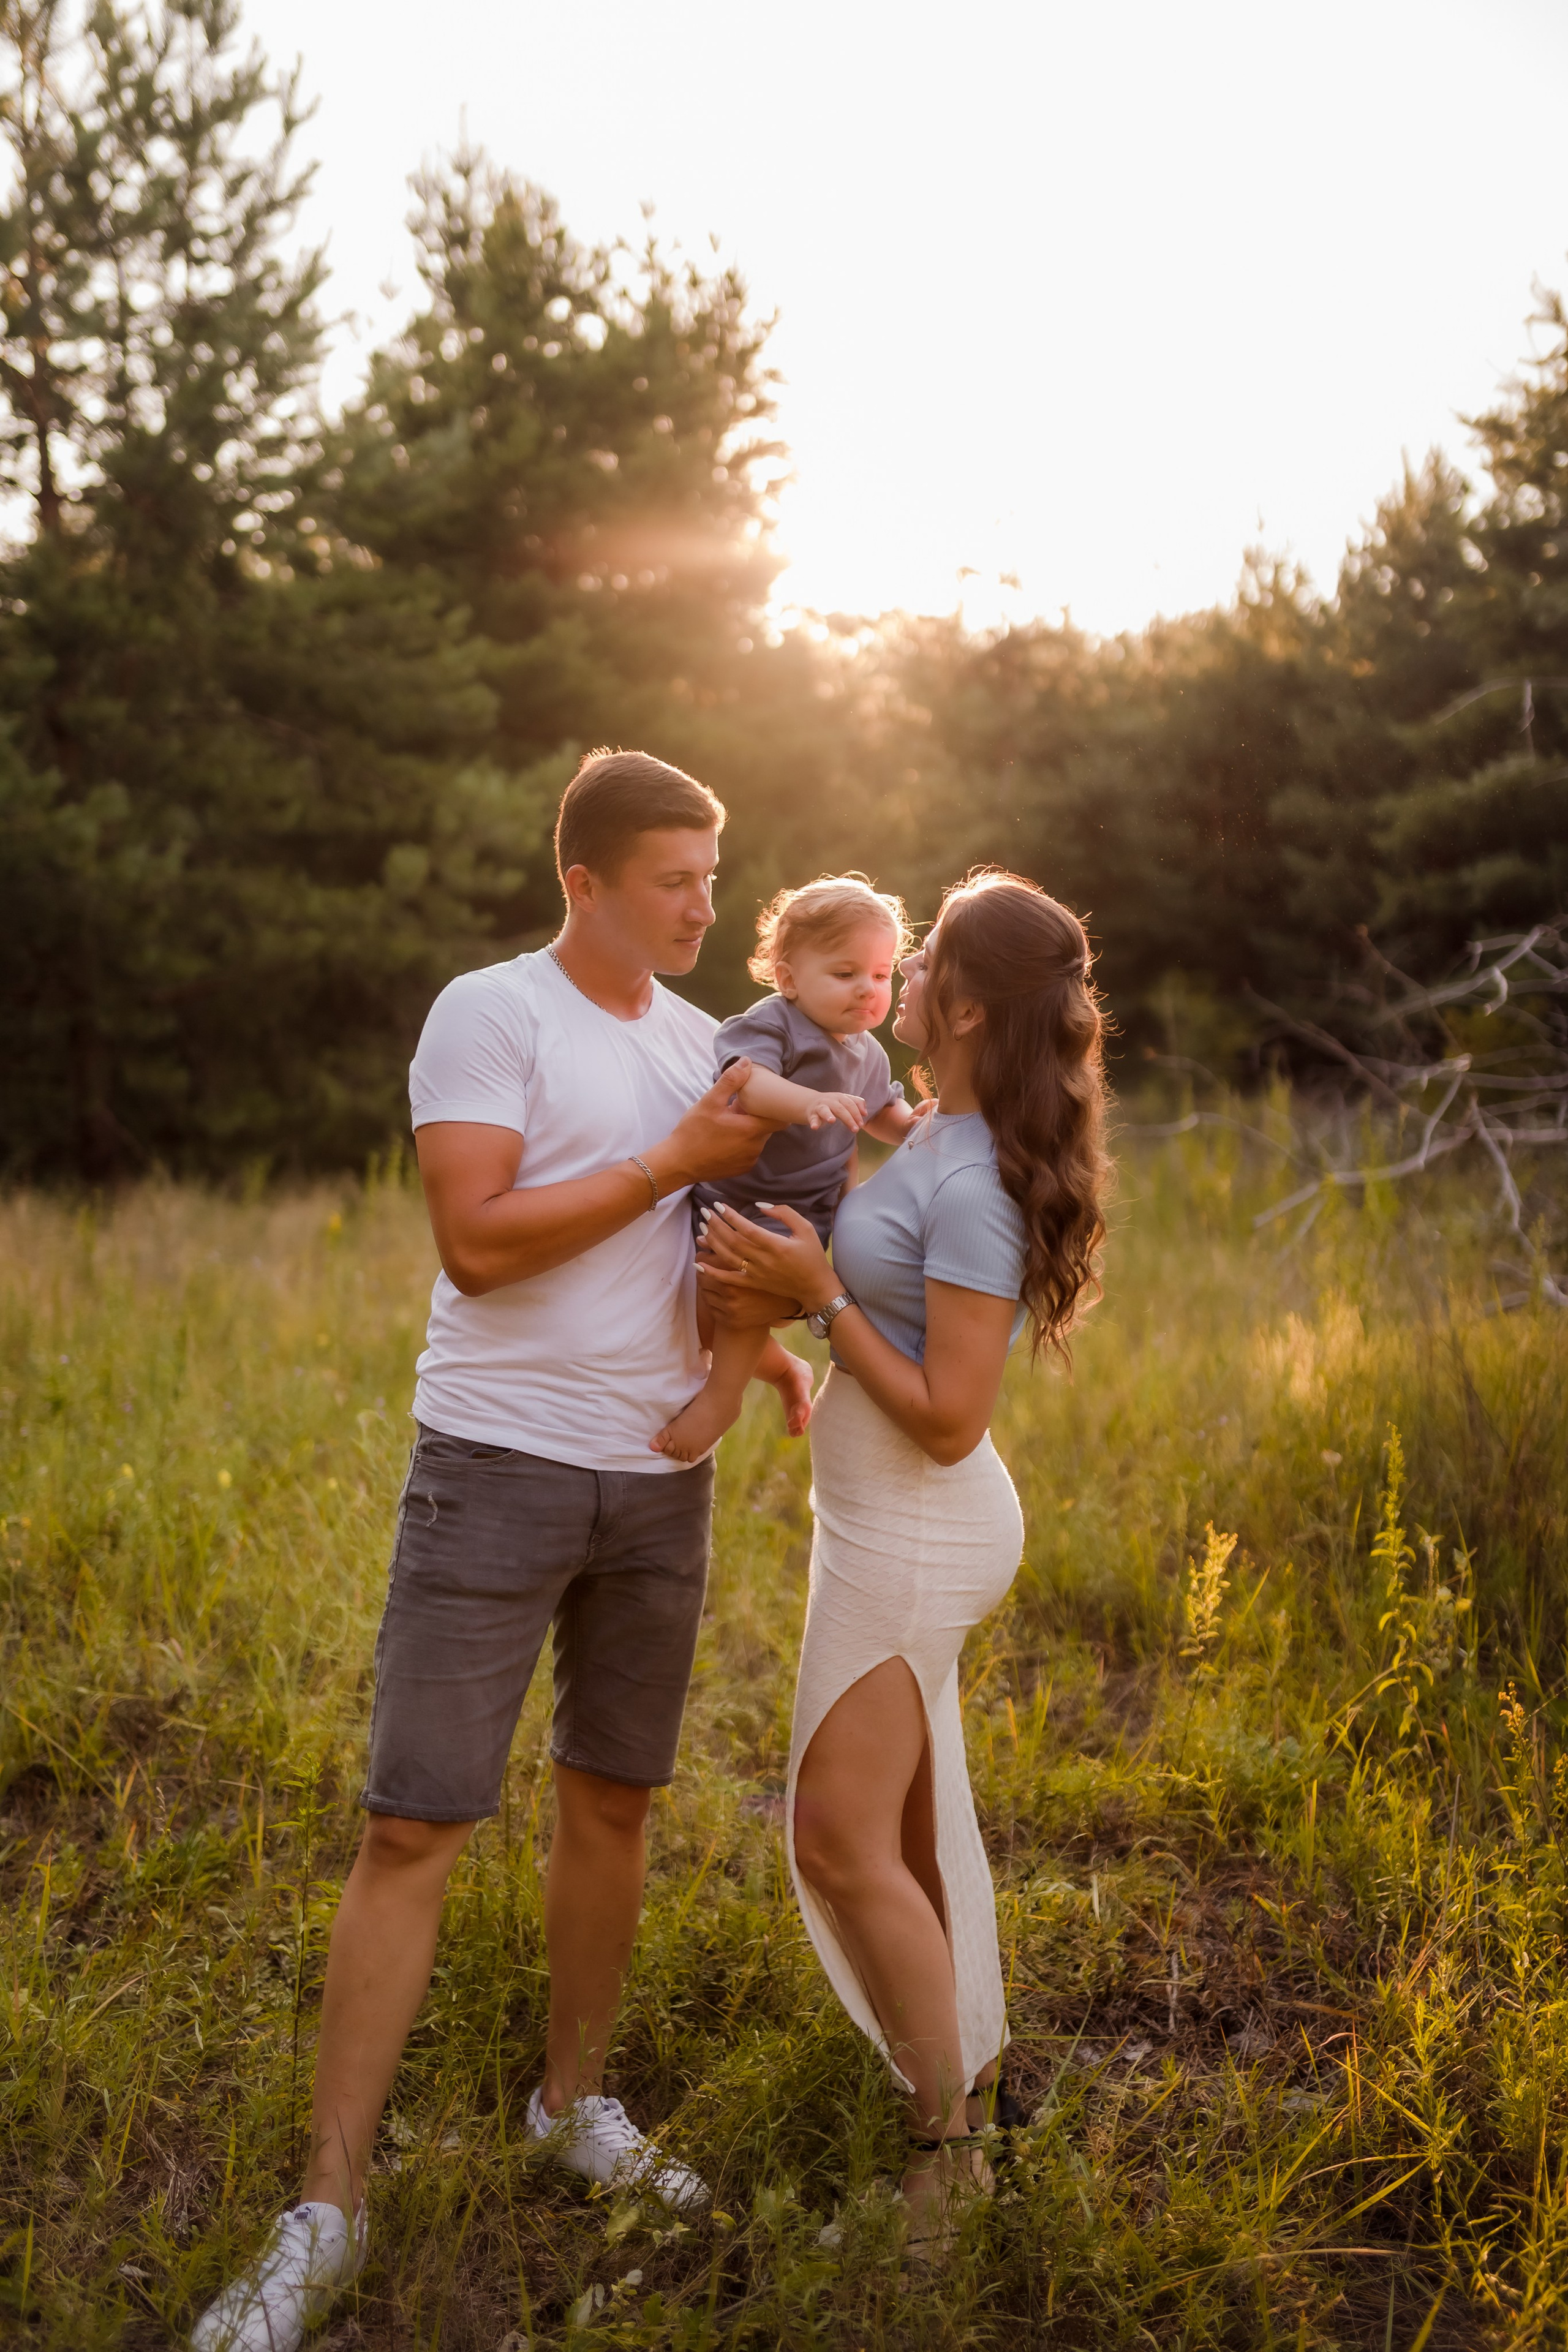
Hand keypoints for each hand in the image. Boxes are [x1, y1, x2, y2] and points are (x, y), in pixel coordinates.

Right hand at [653, 1061, 773, 1187]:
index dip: (774, 1107)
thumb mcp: (709, 1102)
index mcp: (752, 1130)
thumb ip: (730, 1081)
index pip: (781, 1119)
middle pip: (768, 1127)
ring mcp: (749, 1160)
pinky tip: (724, 1138)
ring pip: (757, 1139)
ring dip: (748, 1129)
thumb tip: (746, 1062)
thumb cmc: (693, 1132)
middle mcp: (755, 1148)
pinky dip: (742, 1143)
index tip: (762, 1100)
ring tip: (728, 1123)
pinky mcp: (741, 1168)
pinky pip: (749, 1151)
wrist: (677, 1164)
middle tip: (737, 1108)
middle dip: (756, 1116)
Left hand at [697, 1200, 838, 1314]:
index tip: (719, 1205)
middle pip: (733, 1242)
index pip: (747, 1229)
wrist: (814, 1287)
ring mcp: (757, 1274)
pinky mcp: (753, 1284)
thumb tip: (760, 1205)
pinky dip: (712, 1273)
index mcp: (777, 1246)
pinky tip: (699, 1264)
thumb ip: (785, 1213)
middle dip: (716, 1225)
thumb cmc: (812, 1255)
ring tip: (703, 1228)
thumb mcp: (806, 1229)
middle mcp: (764, 1261)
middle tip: (705, 1212)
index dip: (731, 1216)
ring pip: (728, 1257)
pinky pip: (729, 1279)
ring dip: (713, 1242)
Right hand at [803, 1090, 867, 1131]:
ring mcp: (820, 1107)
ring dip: (828, 1115)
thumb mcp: (844, 1101)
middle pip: (840, 1109)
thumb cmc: (831, 1104)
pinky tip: (815, 1127)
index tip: (861, 1124)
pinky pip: (813, 1118)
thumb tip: (865, 1113)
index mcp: (840, 1097)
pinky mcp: (812, 1114)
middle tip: (855, 1129)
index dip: (857, 1113)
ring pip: (825, 1110)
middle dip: (849, 1119)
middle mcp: (830, 1100)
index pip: (851, 1104)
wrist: (810, 1102)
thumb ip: (856, 1103)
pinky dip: (814, 1123)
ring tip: (832, 1121)